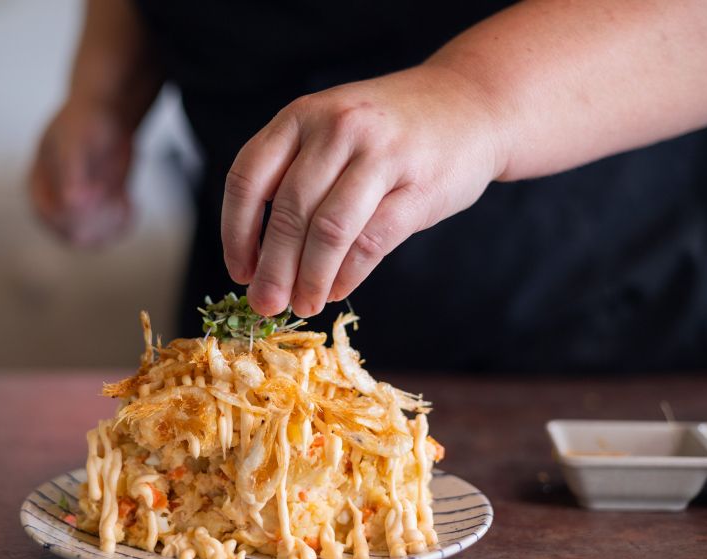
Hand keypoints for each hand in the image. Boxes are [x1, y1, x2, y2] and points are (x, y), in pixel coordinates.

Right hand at [29, 99, 133, 246]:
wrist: (108, 118)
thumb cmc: (84, 124)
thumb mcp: (75, 143)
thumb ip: (72, 174)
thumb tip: (73, 204)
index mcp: (38, 188)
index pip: (51, 218)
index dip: (76, 214)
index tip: (98, 194)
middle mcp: (56, 205)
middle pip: (73, 236)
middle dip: (97, 221)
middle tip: (114, 198)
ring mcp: (79, 213)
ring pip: (95, 240)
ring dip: (112, 224)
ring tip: (122, 198)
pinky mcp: (101, 215)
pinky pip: (113, 234)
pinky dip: (125, 223)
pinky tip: (130, 202)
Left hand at [222, 65, 507, 316]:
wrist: (470, 105)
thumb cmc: (389, 130)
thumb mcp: (331, 128)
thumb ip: (295, 174)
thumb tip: (260, 256)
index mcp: (302, 115)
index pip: (249, 178)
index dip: (236, 232)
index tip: (240, 271)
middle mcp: (337, 128)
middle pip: (288, 211)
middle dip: (272, 268)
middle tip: (264, 305)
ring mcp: (381, 154)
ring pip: (329, 230)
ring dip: (309, 277)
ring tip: (302, 305)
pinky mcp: (419, 186)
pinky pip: (372, 241)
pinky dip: (348, 274)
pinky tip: (336, 291)